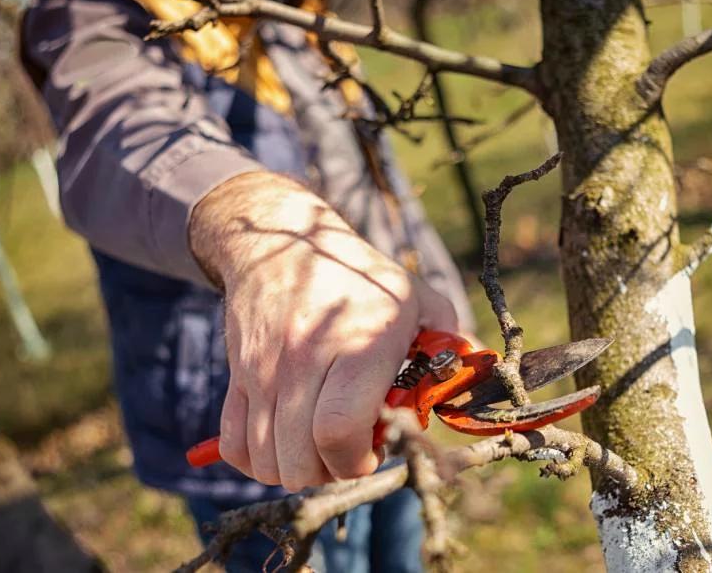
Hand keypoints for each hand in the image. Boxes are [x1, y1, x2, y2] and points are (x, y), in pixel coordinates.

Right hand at [190, 172, 458, 490]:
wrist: (280, 240)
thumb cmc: (357, 274)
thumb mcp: (412, 295)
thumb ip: (448, 335)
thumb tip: (477, 368)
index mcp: (357, 344)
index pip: (340, 431)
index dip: (357, 461)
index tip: (372, 452)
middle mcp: (305, 361)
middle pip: (301, 457)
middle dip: (330, 471)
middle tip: (348, 449)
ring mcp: (264, 371)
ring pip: (267, 460)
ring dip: (296, 468)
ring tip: (318, 445)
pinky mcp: (238, 376)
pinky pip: (235, 446)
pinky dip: (256, 460)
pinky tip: (283, 442)